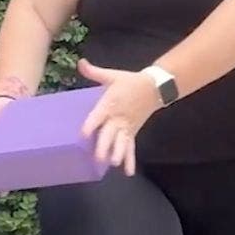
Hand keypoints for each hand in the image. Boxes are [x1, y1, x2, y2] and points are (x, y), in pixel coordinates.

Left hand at [76, 58, 162, 176]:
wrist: (154, 87)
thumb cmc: (129, 82)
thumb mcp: (112, 75)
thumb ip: (94, 72)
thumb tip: (80, 62)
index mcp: (110, 104)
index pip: (98, 116)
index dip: (91, 125)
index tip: (83, 135)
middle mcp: (118, 118)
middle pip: (110, 134)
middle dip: (104, 146)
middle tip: (98, 158)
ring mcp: (126, 127)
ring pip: (122, 143)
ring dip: (118, 154)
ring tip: (113, 164)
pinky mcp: (132, 132)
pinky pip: (131, 148)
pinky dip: (130, 160)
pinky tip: (127, 172)